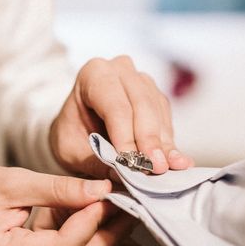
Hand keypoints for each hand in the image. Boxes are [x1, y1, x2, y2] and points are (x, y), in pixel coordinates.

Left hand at [50, 55, 193, 178]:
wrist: (78, 127)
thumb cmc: (70, 134)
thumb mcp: (71, 151)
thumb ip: (95, 162)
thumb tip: (120, 175)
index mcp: (93, 74)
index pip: (114, 106)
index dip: (126, 135)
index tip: (132, 162)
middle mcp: (121, 70)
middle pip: (141, 105)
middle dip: (149, 140)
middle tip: (156, 167)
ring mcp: (142, 81)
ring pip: (157, 111)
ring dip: (163, 142)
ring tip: (168, 167)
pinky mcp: (156, 98)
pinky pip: (166, 118)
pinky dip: (168, 142)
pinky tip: (174, 161)